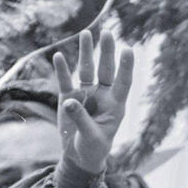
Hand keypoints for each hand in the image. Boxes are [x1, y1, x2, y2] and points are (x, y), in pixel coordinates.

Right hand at [52, 29, 133, 174]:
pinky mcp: (68, 98)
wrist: (79, 155)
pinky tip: (59, 56)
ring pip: (86, 70)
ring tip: (86, 33)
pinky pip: (65, 81)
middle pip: (105, 70)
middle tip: (107, 32)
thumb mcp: (90, 137)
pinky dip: (62, 70)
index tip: (128, 50)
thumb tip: (69, 102)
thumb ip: (81, 119)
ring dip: (86, 53)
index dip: (126, 67)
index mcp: (115, 106)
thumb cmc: (93, 148)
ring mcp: (85, 95)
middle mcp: (102, 96)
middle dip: (106, 52)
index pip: (123, 83)